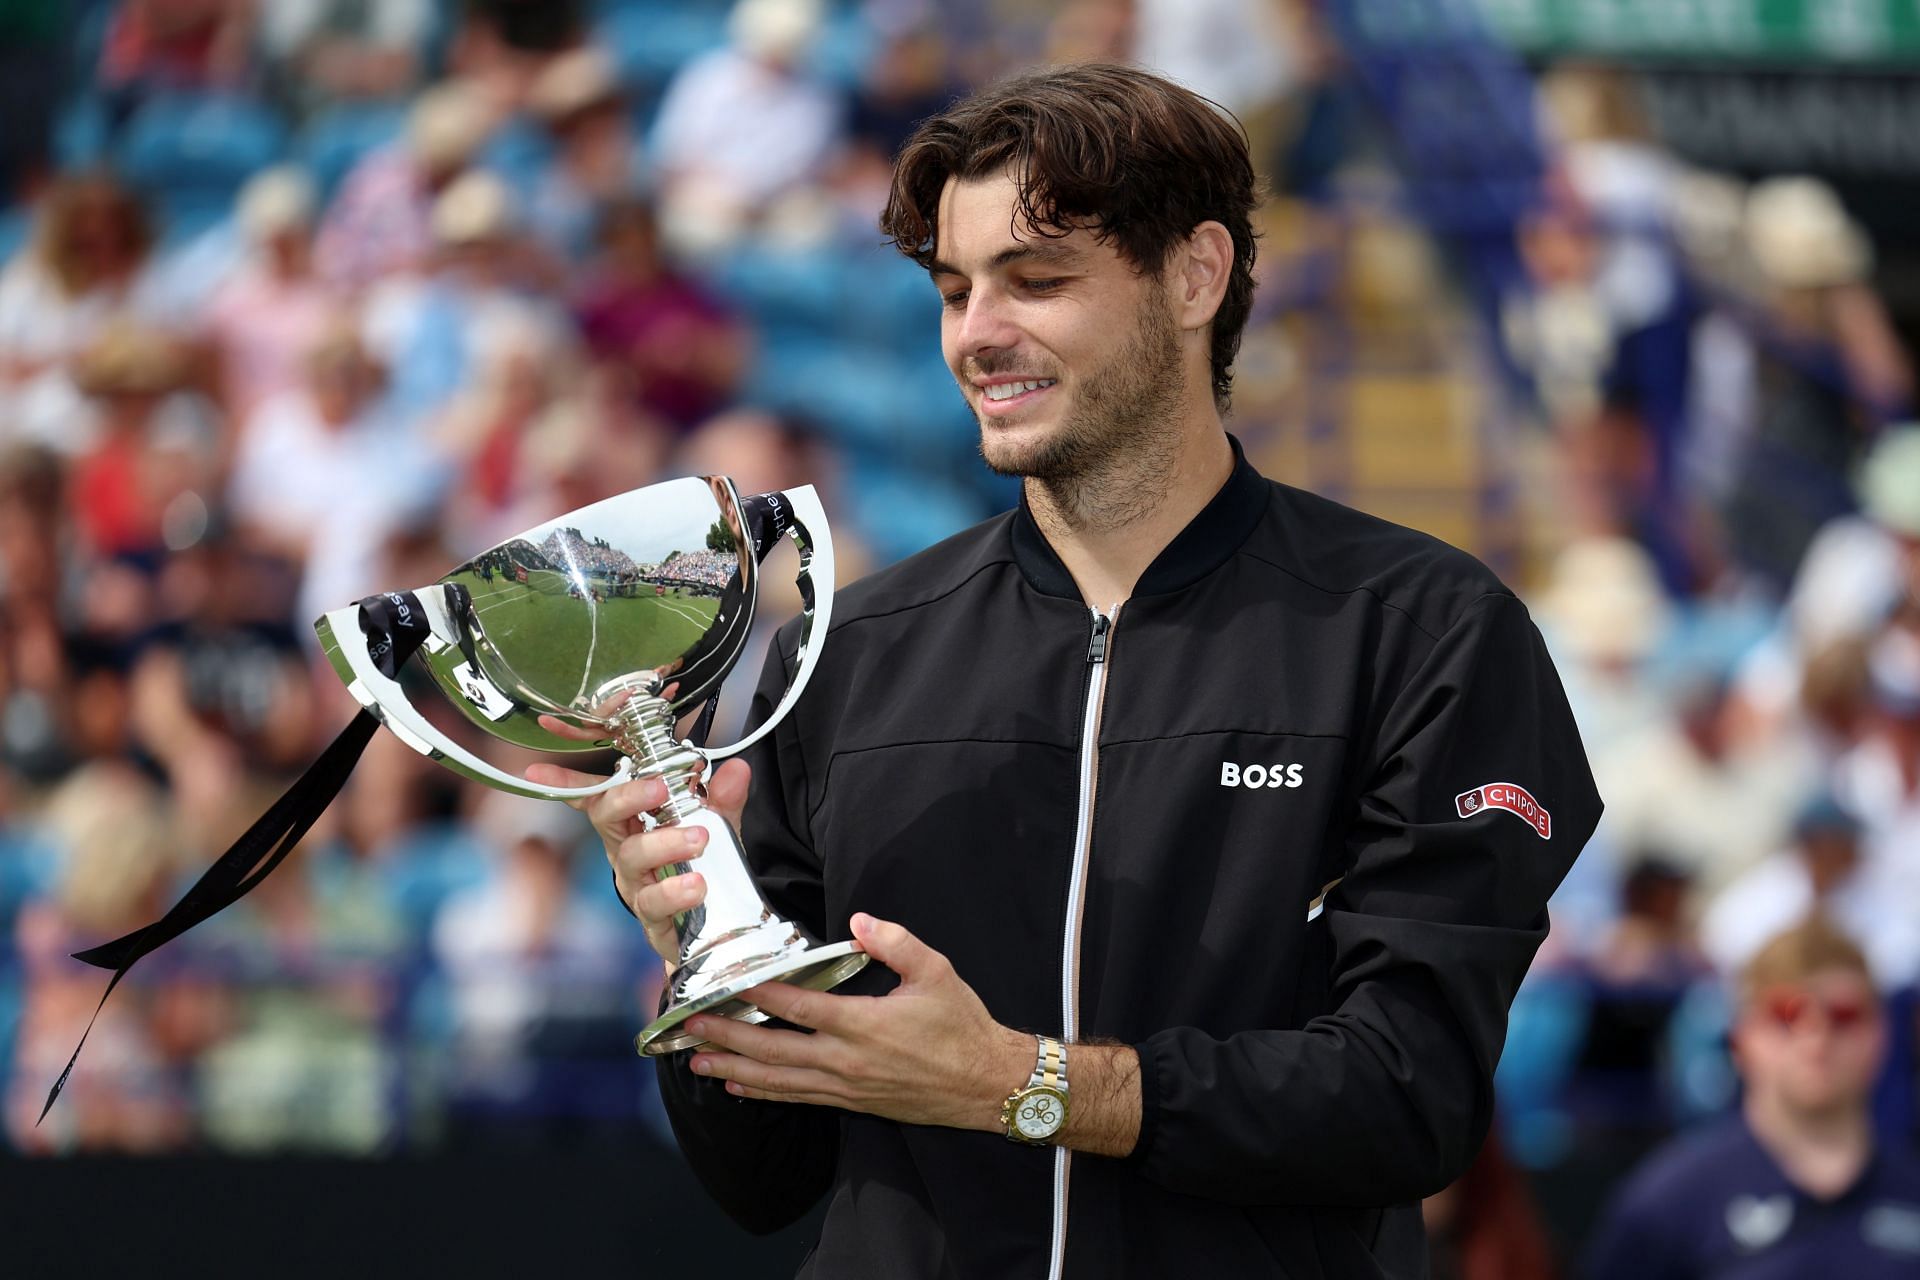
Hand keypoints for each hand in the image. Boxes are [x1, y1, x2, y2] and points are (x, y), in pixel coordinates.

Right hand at [523, 751, 749, 966]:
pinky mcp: (653, 918)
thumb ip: (723, 800)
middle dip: (628, 797)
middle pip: (608, 817)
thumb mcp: (718, 828)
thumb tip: (737, 769)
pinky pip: (654, 903)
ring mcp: (636, 885)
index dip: (569, 782)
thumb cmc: (702, 870)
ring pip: (632, 859)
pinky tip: (697, 885)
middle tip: (659, 788)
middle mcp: (627, 852)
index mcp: (635, 824)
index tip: (539, 770)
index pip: (599, 797)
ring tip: (698, 840)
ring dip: (664, 844)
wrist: (715, 930)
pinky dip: (675, 892)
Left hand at [684, 912, 1032, 1132]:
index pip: (799, 1007)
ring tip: (696, 1060)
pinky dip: (764, 1092)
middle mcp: (847, 1061)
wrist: (988, 1085)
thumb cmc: (963, 1026)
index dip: (758, 994)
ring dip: (734, 1069)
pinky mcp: (852, 1103)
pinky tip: (739, 1086)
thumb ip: (895, 942)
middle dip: (727, 1037)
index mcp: (864, 1024)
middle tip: (688, 1026)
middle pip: (773, 1050)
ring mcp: (846, 1087)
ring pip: (778, 1080)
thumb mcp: (937, 972)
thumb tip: (858, 920)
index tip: (725, 982)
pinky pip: (798, 1098)